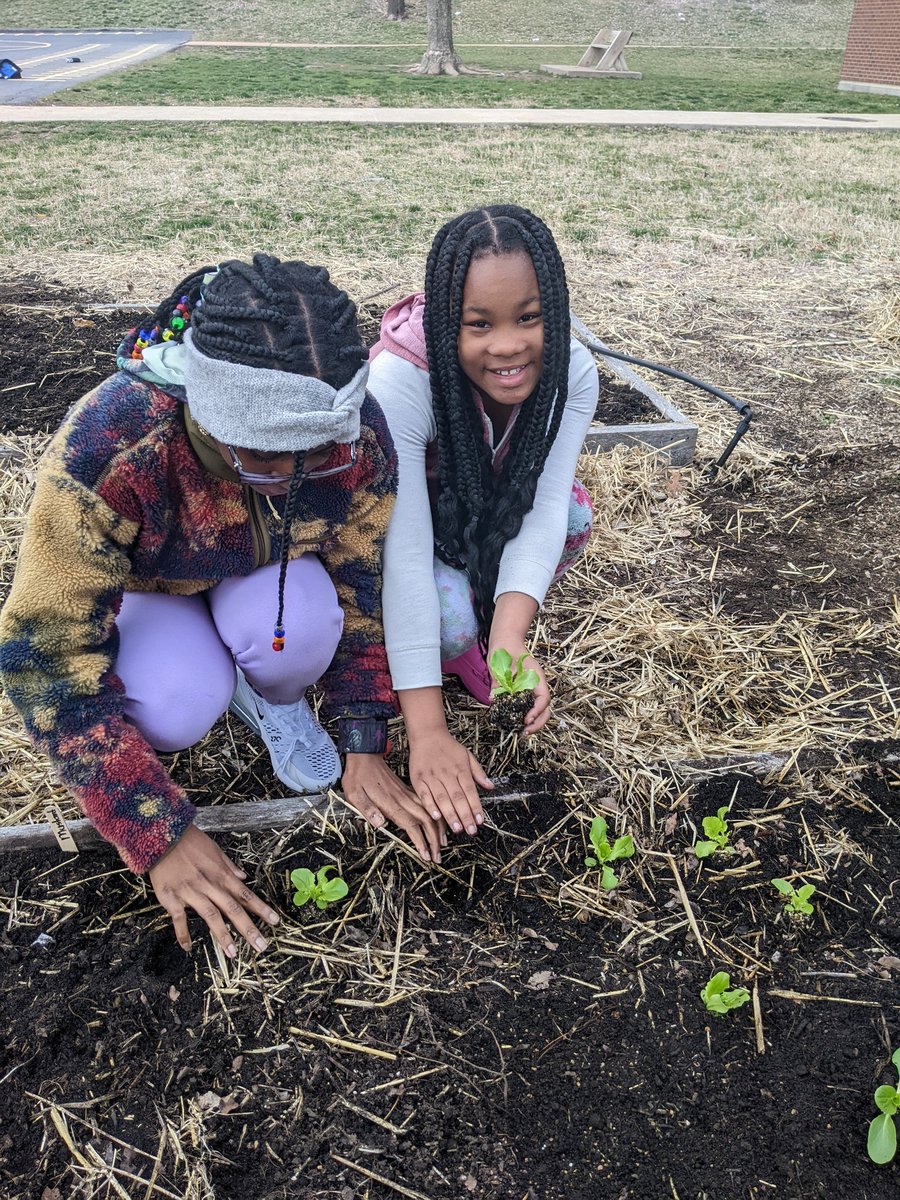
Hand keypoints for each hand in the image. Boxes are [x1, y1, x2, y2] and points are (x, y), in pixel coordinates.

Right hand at [149, 824, 279, 955]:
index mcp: (221, 874)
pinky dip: (183, 934)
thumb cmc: (190, 842)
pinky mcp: (171, 897)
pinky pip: (179, 919)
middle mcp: (209, 885)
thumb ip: (229, 866)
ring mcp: (191, 892)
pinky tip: (188, 948)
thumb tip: (243, 877)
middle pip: (233, 909)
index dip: (261, 909)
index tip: (275, 922)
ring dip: (223, 935)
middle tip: (261, 946)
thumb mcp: (215, 849)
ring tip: (233, 953)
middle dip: (248, 929)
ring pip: (210, 916)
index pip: (246, 895)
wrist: (162, 836)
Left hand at [342, 754, 445, 863]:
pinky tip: (438, 823)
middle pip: (426, 820)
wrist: (364, 755)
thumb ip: (367, 809)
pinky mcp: (406, 790)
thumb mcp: (354, 793)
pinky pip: (425, 804)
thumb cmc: (357, 776)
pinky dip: (434, 816)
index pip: (410, 825)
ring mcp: (406, 794)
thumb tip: (380, 823)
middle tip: (437, 857)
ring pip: (429, 812)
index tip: (426, 855)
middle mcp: (402, 798)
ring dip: (437, 829)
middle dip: (434, 840)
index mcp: (390, 802)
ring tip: (442, 843)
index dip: (420, 841)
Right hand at [407, 730, 493, 836]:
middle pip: (457, 797)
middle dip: (465, 816)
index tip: (480, 820)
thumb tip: (491, 786)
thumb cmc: (448, 747)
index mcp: (460, 768)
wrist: (427, 735)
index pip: (470, 791)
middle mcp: (447, 773)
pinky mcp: (418, 779)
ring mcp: (432, 777)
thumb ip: (478, 773)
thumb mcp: (467, 755)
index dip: (475, 806)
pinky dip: (430, 806)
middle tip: (471, 830)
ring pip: (442, 798)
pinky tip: (436, 817)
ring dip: (450, 815)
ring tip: (457, 828)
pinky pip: (424, 795)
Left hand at [488, 640, 550, 734]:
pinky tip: (515, 723)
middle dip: (538, 722)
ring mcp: (530, 690)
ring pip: (539, 711)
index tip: (526, 719)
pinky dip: (524, 717)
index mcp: (536, 677)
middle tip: (525, 731)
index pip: (543, 698)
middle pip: (545, 709)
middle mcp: (536, 686)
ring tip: (521, 731)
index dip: (537, 711)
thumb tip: (493, 699)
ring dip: (533, 723)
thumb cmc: (505, 649)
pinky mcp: (522, 693)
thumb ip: (498, 682)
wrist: (505, 642)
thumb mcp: (500, 665)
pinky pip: (526, 707)